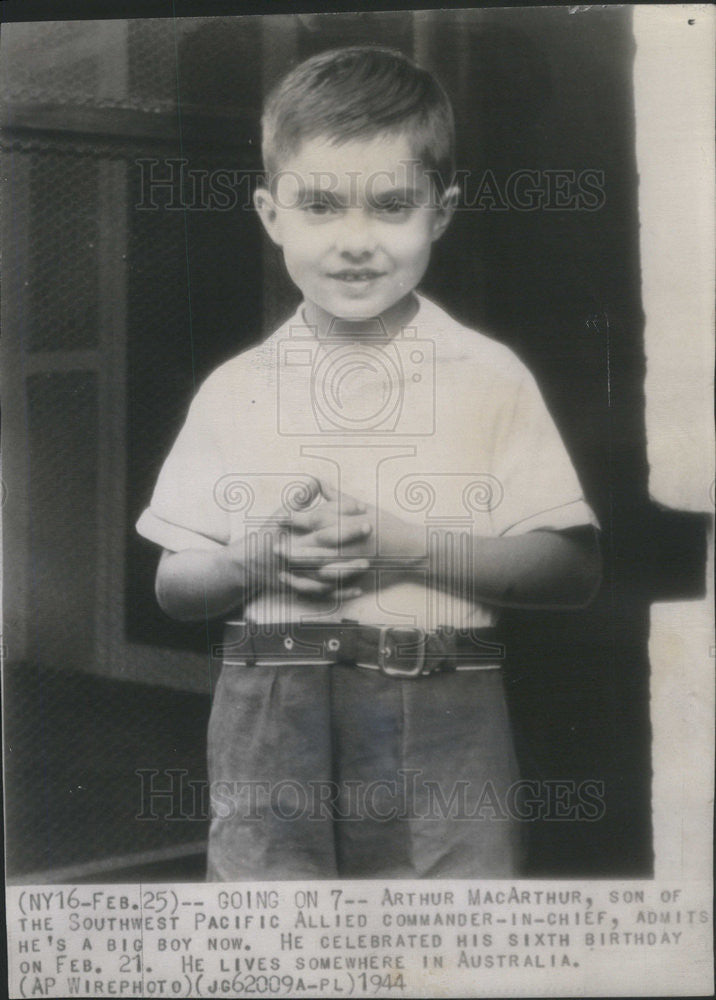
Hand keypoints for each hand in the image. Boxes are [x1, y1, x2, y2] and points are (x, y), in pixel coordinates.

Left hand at [275, 482, 426, 596]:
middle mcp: (350, 541)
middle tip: (273, 546)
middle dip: (293, 545)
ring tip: (283, 568)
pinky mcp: (357, 576)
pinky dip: (318, 586)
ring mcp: (354, 561)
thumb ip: (336, 496)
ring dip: (302, 568)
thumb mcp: (360, 506)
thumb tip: (317, 480)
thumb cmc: (386, 524)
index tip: (280, 518)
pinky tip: (305, 586)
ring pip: (322, 566)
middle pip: (316, 544)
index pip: (318, 518)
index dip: (297, 518)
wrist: (411, 548)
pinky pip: (334, 583)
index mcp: (349, 521)